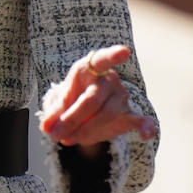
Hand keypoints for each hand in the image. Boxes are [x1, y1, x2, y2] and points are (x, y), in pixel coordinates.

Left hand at [39, 44, 156, 154]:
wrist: (86, 110)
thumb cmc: (72, 98)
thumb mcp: (58, 101)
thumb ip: (53, 112)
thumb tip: (46, 127)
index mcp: (90, 67)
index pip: (102, 60)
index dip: (113, 55)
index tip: (124, 52)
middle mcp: (109, 79)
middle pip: (93, 98)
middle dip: (73, 118)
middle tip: (57, 135)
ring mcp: (121, 97)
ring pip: (108, 113)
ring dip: (86, 130)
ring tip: (69, 139)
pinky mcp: (128, 115)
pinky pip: (140, 120)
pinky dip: (145, 127)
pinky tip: (147, 134)